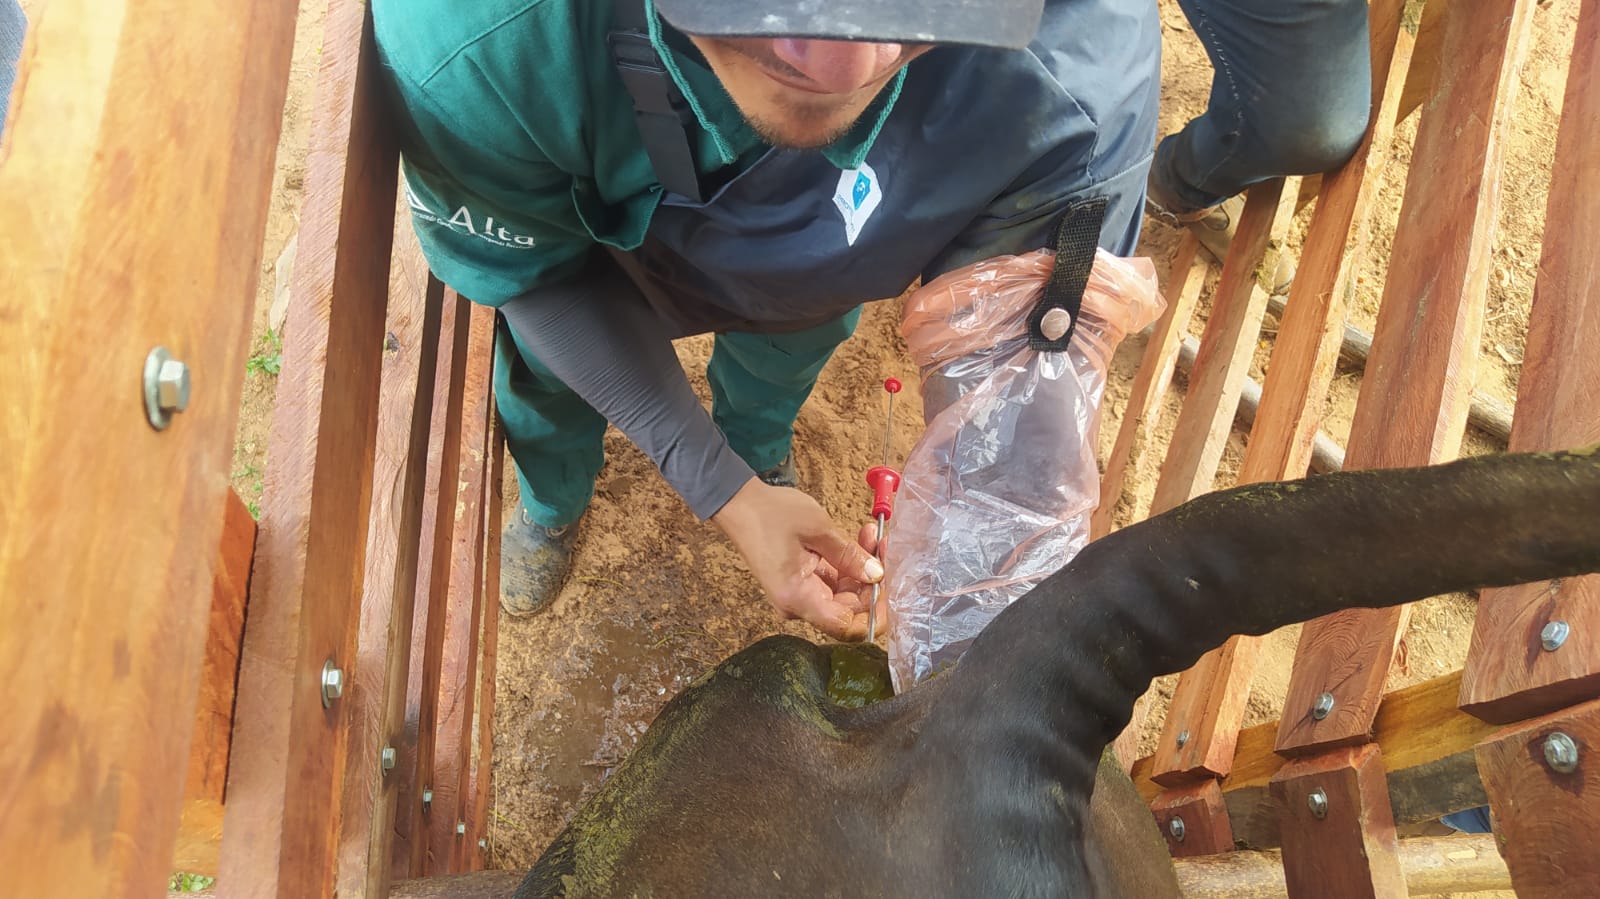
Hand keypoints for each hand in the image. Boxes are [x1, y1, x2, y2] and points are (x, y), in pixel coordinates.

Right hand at [712, 477, 884, 639]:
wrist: (739, 503)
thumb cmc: (771, 514)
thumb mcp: (818, 529)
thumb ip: (849, 556)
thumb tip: (878, 576)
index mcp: (798, 597)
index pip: (845, 627)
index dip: (875, 617)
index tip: (894, 594)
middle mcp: (798, 603)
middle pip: (849, 610)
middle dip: (873, 582)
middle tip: (886, 549)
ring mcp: (799, 594)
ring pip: (844, 593)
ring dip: (863, 568)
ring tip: (873, 536)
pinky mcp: (801, 582)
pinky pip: (833, 581)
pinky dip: (848, 563)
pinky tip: (861, 539)